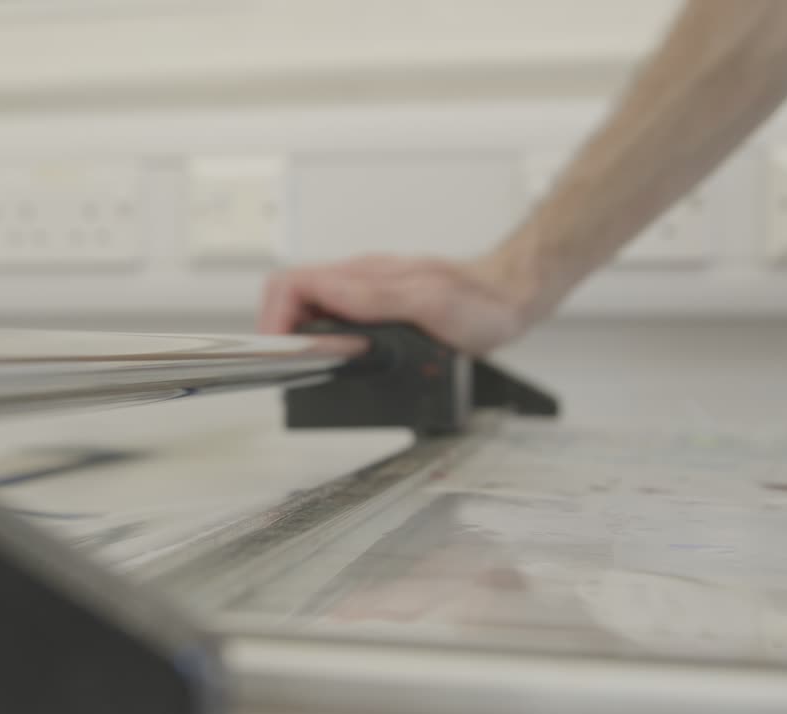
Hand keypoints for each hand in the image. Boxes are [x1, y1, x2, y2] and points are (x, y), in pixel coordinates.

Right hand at [258, 254, 533, 354]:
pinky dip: (324, 339)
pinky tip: (339, 359)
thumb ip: (375, 297)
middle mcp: (359, 280)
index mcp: (362, 276)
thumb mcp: (429, 303)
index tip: (279, 350)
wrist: (511, 296)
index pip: (291, 284)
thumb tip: (328, 294)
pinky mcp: (377, 306)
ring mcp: (366, 291)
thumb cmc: (480, 303)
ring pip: (310, 306)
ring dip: (300, 335)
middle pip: (291, 295)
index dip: (274, 319)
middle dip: (279, 329)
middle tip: (289, 363)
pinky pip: (334, 316)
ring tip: (309, 365)